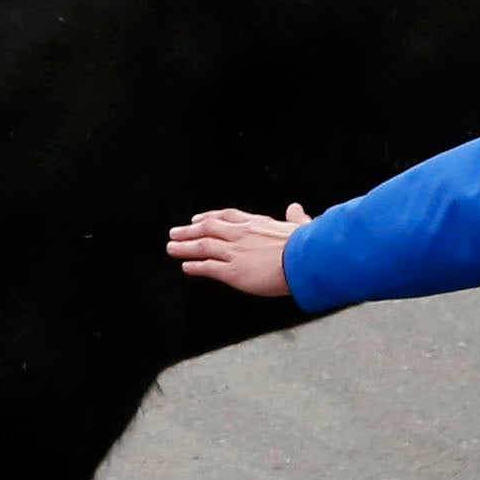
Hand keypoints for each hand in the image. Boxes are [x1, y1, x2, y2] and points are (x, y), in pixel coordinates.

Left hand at [168, 204, 308, 296]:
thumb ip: (296, 218)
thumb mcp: (301, 226)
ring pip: (202, 246)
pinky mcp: (233, 271)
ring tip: (171, 247)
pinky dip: (195, 266)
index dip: (210, 217)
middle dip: (189, 230)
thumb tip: (296, 208)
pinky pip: (208, 267)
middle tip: (175, 232)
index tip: (198, 219)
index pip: (227, 216)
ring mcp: (235, 252)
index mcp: (256, 224)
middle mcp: (241, 234)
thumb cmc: (307, 245)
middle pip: (208, 228)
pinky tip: (186, 267)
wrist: (305, 260)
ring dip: (184, 247)